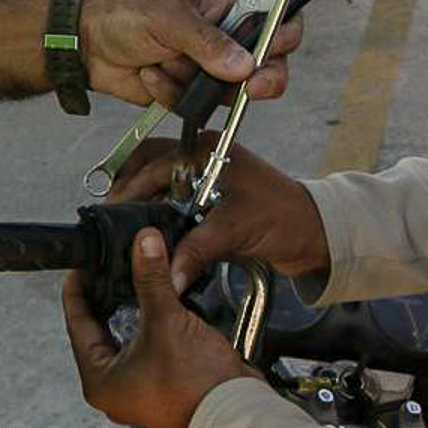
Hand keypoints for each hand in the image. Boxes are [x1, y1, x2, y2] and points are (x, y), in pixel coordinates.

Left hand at [64, 228, 257, 427]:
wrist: (237, 412)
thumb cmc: (196, 386)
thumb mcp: (167, 321)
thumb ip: (151, 278)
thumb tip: (144, 245)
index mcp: (100, 381)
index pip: (78, 325)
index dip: (78, 291)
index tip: (81, 268)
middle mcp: (115, 389)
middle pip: (101, 330)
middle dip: (109, 298)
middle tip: (110, 268)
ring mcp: (139, 389)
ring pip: (128, 337)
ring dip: (135, 310)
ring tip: (136, 279)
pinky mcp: (163, 384)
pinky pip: (149, 346)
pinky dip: (153, 324)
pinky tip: (162, 304)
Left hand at [78, 0, 303, 107]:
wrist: (87, 44)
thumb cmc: (124, 13)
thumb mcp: (167, 17)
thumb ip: (207, 41)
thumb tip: (244, 65)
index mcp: (227, 3)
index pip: (276, 15)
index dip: (284, 34)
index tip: (276, 50)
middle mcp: (225, 36)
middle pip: (266, 63)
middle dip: (259, 79)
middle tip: (251, 88)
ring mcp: (210, 66)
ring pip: (230, 91)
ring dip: (194, 82)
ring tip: (162, 61)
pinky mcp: (191, 91)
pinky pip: (198, 105)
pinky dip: (171, 93)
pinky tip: (150, 74)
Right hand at [113, 134, 328, 293]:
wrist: (314, 234)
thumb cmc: (284, 216)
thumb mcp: (235, 229)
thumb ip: (197, 250)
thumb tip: (168, 276)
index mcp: (206, 151)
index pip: (154, 161)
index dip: (130, 186)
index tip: (113, 210)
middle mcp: (202, 160)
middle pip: (151, 166)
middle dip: (129, 188)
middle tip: (113, 216)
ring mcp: (205, 180)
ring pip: (161, 186)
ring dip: (144, 204)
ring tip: (127, 229)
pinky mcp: (209, 202)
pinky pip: (175, 205)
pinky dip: (161, 217)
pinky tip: (152, 237)